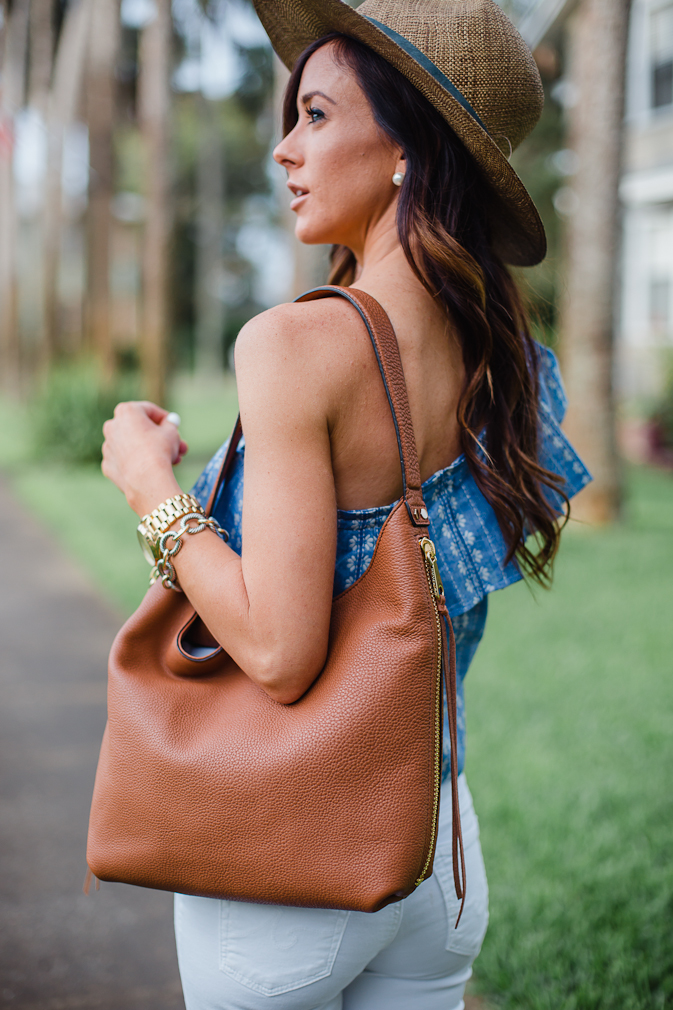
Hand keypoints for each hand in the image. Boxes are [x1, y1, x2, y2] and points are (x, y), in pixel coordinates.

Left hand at [101, 401, 188, 515]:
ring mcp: (108, 446)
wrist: (146, 480)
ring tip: (172, 461)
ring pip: (133, 445)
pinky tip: (152, 472)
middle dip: (160, 438)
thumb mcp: (172, 432)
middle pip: (140, 429)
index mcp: (126, 411)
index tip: (174, 426)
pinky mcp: (108, 465)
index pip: (149, 410)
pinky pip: (126, 461)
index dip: (165, 418)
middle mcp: (112, 426)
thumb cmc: (159, 451)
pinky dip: (137, 464)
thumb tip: (170, 423)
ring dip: (151, 451)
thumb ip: (170, 424)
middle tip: (177, 445)